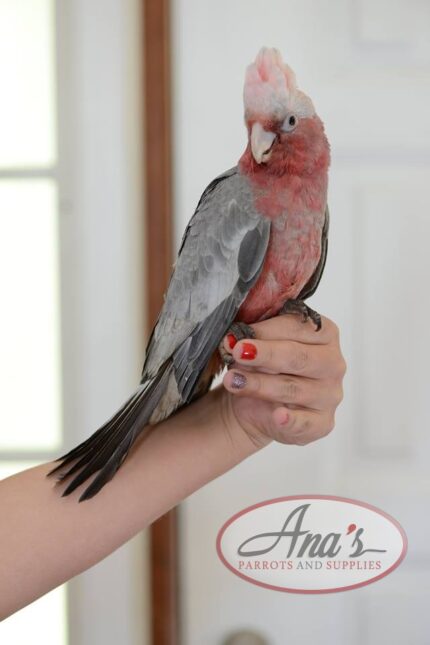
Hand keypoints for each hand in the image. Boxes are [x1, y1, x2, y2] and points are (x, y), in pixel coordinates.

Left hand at [219, 314, 345, 448]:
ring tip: (232, 381)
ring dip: (259, 384)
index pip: (296, 327)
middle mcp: (332, 363)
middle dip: (265, 354)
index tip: (237, 335)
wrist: (256, 405)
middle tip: (237, 352)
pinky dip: (291, 420)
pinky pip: (306, 422)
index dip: (264, 330)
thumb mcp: (257, 344)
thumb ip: (252, 336)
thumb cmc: (262, 366)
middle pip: (298, 357)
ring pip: (293, 388)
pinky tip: (277, 416)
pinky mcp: (322, 423)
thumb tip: (233, 338)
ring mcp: (329, 395)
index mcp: (325, 333)